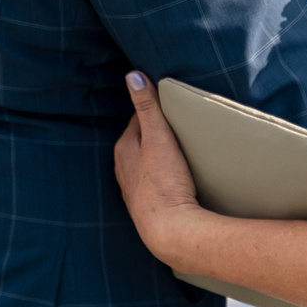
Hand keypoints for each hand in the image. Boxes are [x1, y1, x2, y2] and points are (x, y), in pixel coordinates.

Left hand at [113, 72, 205, 269]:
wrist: (169, 231)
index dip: (157, 112)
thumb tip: (133, 75)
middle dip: (158, 134)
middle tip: (182, 129)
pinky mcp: (147, 205)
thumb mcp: (158, 137)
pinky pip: (155, 182)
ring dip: (161, 156)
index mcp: (123, 148)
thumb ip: (147, 106)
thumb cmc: (164, 182)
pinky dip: (164, 176)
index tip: (173, 108)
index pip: (139, 118)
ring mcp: (134, 189)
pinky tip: (178, 179)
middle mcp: (123, 168)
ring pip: (147, 163)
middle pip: (142, 141)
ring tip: (183, 153)